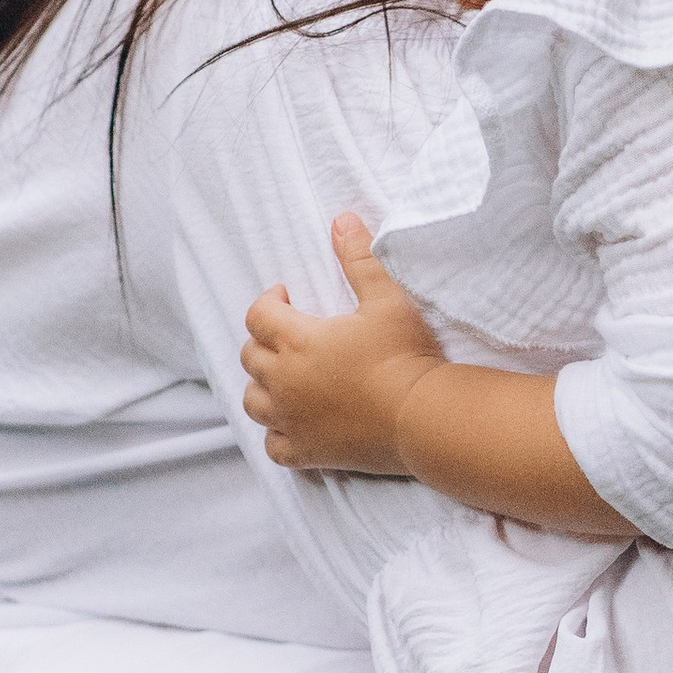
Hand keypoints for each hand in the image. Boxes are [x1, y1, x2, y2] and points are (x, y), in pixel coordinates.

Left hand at [241, 214, 442, 472]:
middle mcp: (283, 382)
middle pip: (250, 356)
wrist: (422, 417)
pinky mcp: (306, 451)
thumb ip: (359, 259)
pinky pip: (273, 445)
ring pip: (253, 401)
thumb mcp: (386, 299)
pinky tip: (295, 424)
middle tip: (291, 336)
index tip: (287, 297)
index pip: (258, 315)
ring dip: (263, 386)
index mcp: (297, 341)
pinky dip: (277, 433)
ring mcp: (291, 420)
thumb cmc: (405, 356)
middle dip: (264, 341)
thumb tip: (341, 221)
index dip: (269, 302)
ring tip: (286, 378)